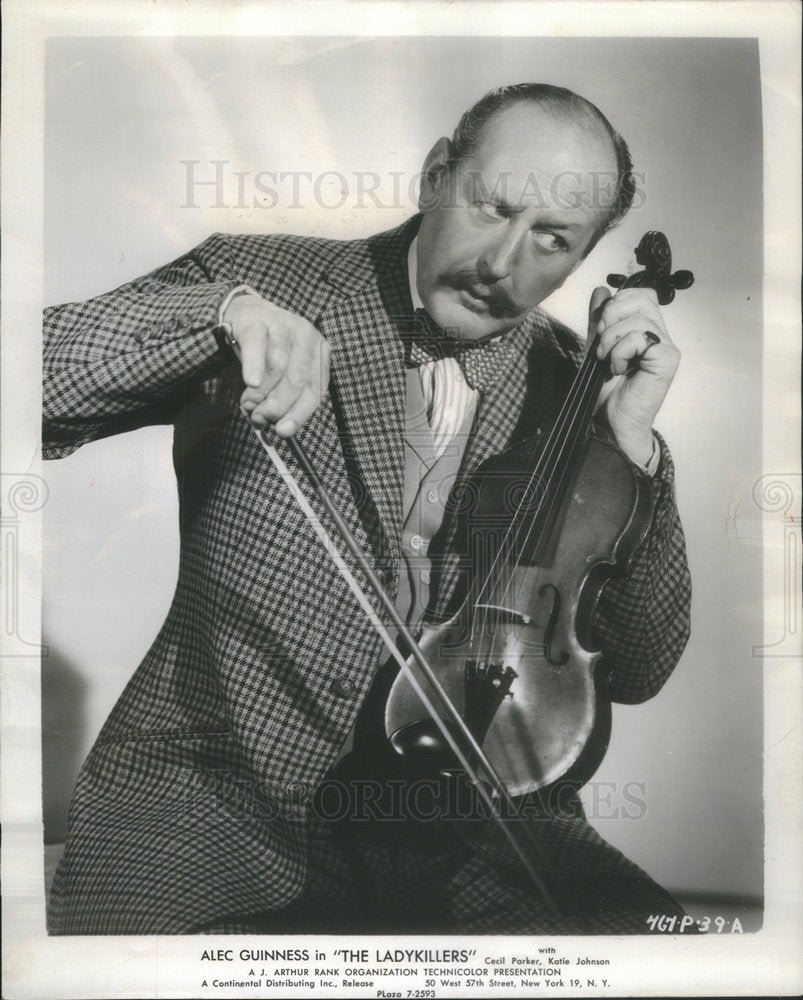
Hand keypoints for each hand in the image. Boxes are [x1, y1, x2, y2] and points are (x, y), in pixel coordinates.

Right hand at [224, 291, 329, 436]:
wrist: (246, 314)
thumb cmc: (268, 351)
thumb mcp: (285, 372)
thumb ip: (287, 397)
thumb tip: (281, 428)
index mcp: (319, 351)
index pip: (315, 389)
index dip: (299, 413)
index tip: (283, 431)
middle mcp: (306, 335)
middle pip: (297, 380)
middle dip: (278, 406)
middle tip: (260, 419)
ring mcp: (283, 325)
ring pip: (277, 368)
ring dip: (260, 394)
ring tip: (248, 405)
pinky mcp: (258, 321)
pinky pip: (256, 348)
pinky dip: (254, 368)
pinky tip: (251, 382)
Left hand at [587, 285, 679, 466]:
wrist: (611, 422)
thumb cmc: (608, 392)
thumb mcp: (598, 347)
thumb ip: (600, 320)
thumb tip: (600, 291)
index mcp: (647, 331)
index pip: (640, 294)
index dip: (618, 302)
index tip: (602, 328)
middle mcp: (661, 336)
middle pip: (642, 298)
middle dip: (612, 315)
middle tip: (602, 342)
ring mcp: (667, 348)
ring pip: (638, 319)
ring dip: (611, 339)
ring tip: (607, 360)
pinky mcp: (667, 360)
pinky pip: (640, 338)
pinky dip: (620, 352)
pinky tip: (618, 369)